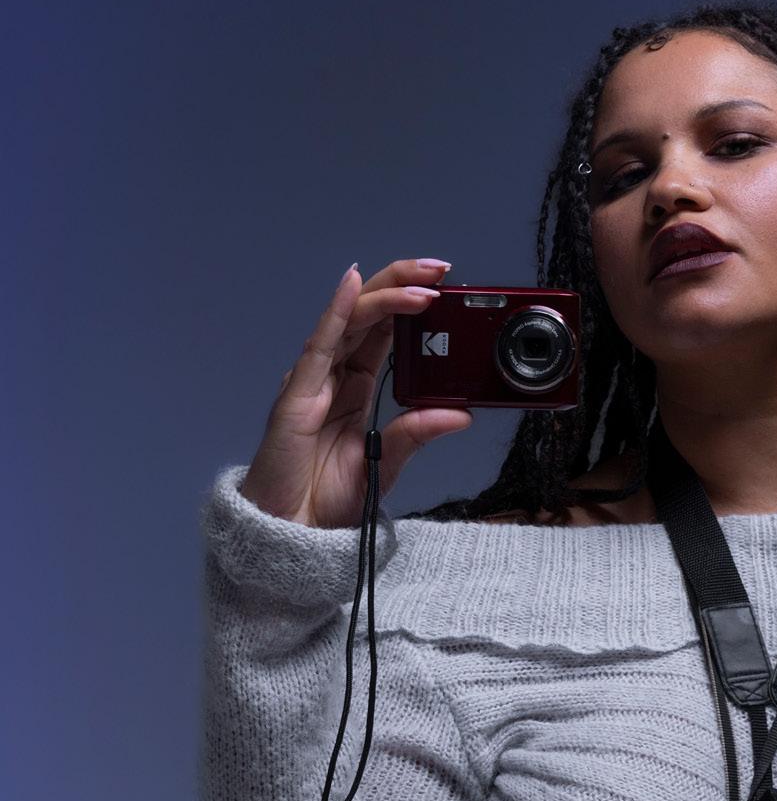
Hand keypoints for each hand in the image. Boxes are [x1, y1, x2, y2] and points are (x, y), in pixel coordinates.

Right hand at [241, 257, 472, 529]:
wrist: (293, 531)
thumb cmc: (327, 499)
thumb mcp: (387, 462)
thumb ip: (416, 433)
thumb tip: (460, 414)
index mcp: (356, 387)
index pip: (385, 331)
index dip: (410, 304)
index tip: (446, 287)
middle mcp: (334, 376)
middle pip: (369, 314)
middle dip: (404, 285)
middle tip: (441, 269)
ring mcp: (314, 381)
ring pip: (350, 320)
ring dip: (387, 296)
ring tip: (423, 282)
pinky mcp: (298, 394)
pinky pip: (321, 345)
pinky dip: (337, 311)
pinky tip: (354, 286)